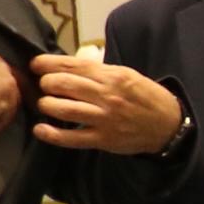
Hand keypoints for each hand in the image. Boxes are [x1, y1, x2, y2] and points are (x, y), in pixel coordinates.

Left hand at [27, 52, 180, 153]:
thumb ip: (99, 70)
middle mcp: (107, 95)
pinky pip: (70, 138)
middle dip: (46, 83)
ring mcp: (104, 119)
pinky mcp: (103, 139)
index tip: (35, 65)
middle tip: (44, 86)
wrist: (168, 126)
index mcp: (113, 76)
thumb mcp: (127, 75)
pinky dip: (51, 134)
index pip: (72, 65)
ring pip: (62, 109)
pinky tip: (40, 129)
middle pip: (62, 84)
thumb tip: (70, 64)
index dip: (47, 64)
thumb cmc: (146, 97)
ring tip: (45, 104)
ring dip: (46, 104)